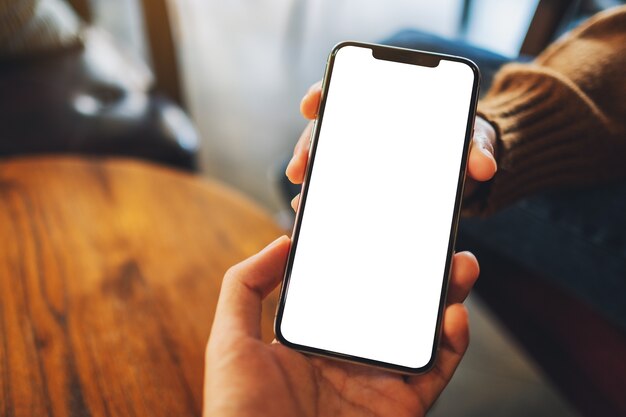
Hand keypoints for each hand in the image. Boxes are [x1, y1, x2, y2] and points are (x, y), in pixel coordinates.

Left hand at [203, 236, 479, 416]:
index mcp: (313, 336)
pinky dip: (454, 343)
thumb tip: (282, 241)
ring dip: (447, 296)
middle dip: (418, 272)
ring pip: (422, 330)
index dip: (368, 258)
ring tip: (459, 263)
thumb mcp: (231, 340)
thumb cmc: (240, 410)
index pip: (348, 288)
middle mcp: (349, 355)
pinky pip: (436, 370)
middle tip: (433, 239)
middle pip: (393, 305)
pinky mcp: (401, 405)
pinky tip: (453, 314)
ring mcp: (378, 379)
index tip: (382, 226)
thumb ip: (246, 286)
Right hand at [286, 81, 497, 210]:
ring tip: (303, 198)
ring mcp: (361, 152)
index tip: (312, 103)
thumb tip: (485, 167)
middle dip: (309, 145)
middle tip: (301, 166)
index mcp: (389, 103)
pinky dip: (324, 195)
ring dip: (311, 176)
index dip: (325, 92)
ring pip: (327, 158)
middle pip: (329, 128)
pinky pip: (337, 184)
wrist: (466, 166)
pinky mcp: (362, 179)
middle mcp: (367, 125)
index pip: (349, 88)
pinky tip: (310, 209)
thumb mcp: (474, 140)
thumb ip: (479, 148)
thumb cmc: (465, 142)